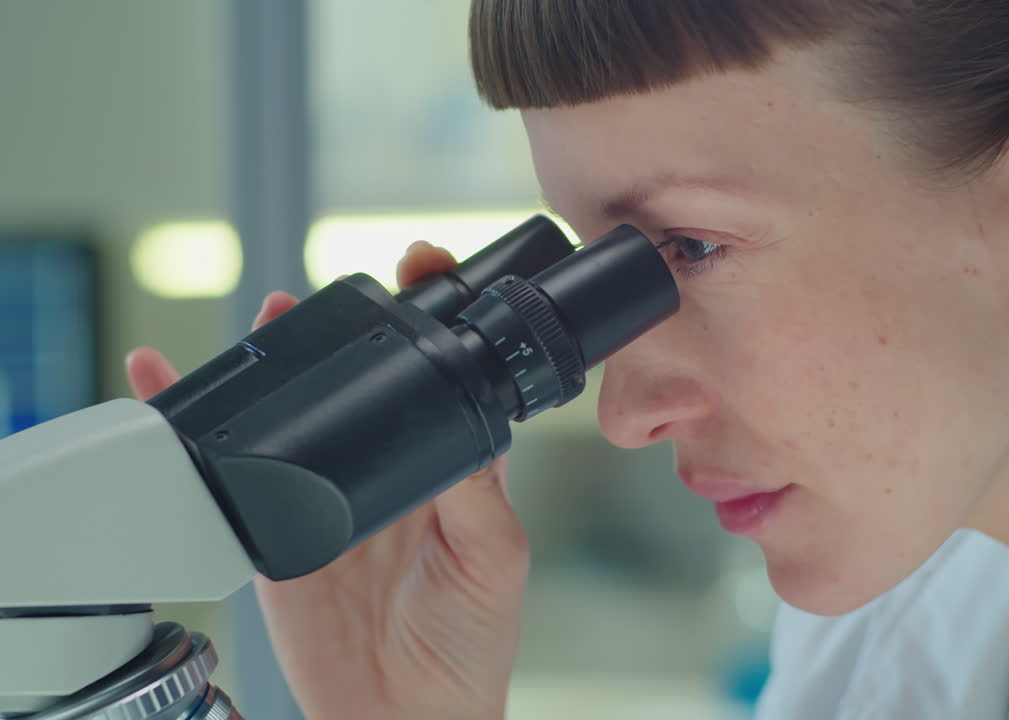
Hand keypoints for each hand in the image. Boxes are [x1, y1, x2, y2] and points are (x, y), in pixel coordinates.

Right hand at [126, 243, 529, 719]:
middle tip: (333, 288)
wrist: (403, 717)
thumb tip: (462, 426)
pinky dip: (202, 430)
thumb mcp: (495, 558)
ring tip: (272, 317)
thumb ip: (477, 493)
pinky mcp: (279, 531)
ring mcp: (331, 497)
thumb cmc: (469, 646)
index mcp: (451, 470)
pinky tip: (175, 388)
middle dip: (348, 327)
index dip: (435, 320)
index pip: (444, 378)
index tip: (427, 268)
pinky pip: (236, 471)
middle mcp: (390, 473)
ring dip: (283, 360)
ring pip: (301, 412)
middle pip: (363, 381)